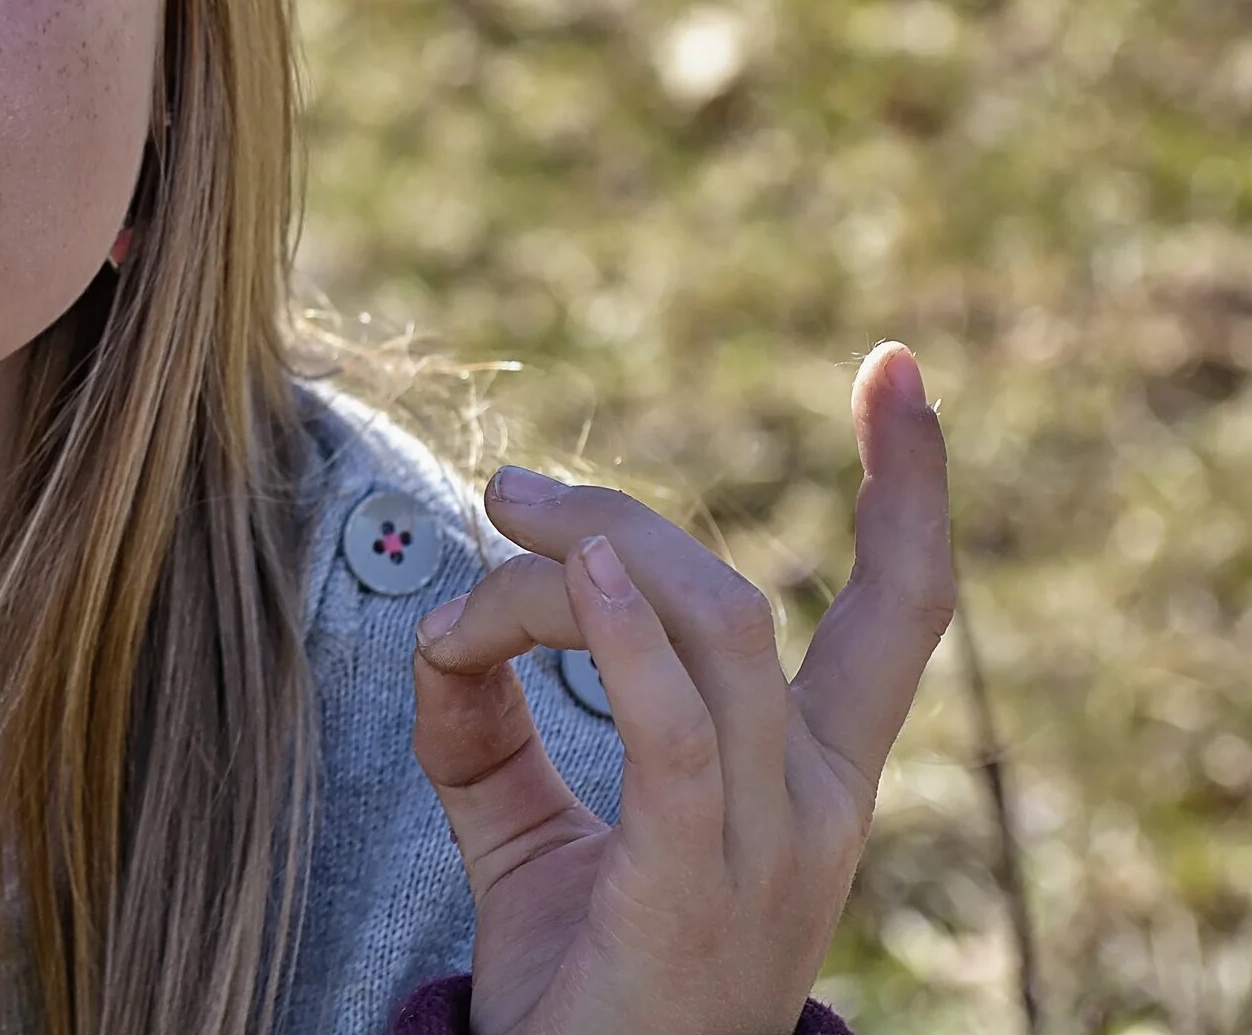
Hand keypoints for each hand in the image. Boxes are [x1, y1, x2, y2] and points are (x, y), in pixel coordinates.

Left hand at [406, 340, 954, 1034]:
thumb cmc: (574, 974)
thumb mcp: (529, 820)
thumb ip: (487, 712)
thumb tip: (436, 619)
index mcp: (807, 778)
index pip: (899, 612)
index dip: (910, 486)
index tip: (895, 370)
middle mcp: (812, 803)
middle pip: (743, 596)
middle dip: (628, 514)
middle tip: (511, 488)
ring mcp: (767, 847)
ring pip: (706, 630)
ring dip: (589, 554)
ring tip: (504, 518)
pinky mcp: (694, 884)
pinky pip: (680, 732)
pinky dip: (628, 638)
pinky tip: (572, 576)